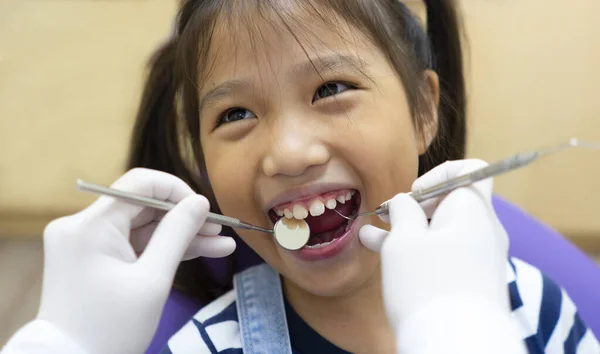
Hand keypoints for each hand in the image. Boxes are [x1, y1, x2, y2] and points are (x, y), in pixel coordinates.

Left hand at [29, 169, 234, 353]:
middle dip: (183, 217)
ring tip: (221, 245)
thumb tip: (199, 201)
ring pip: (141, 226)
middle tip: (220, 231)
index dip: (177, 191)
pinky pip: (131, 244)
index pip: (140, 183)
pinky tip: (198, 251)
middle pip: (142, 205)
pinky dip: (160, 249)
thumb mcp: (152, 280)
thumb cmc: (112, 328)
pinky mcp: (90, 257)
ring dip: (178, 236)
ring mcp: (84, 242)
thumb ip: (177, 234)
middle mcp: (81, 225)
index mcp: (90, 226)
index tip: (204, 211)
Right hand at [359, 160, 524, 352]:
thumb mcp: (403, 239)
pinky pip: (444, 256)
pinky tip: (383, 256)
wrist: (457, 345)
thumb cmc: (427, 285)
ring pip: (441, 233)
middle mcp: (483, 230)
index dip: (437, 174)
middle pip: (450, 203)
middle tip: (387, 218)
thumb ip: (402, 211)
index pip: (469, 170)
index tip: (413, 195)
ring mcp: (480, 258)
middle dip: (413, 207)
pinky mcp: (472, 282)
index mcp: (473, 210)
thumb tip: (405, 202)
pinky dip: (419, 253)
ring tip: (370, 236)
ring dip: (408, 232)